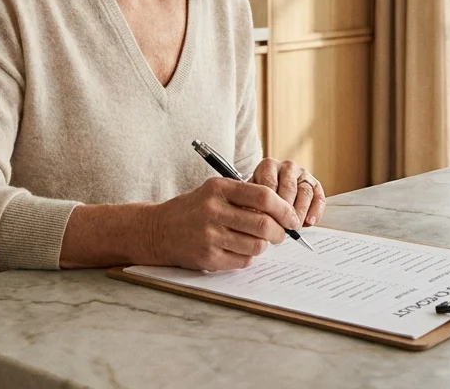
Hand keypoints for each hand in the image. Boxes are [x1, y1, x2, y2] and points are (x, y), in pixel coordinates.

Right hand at [145, 177, 300, 270]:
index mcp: (219, 189)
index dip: (284, 209)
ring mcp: (209, 235)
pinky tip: (239, 250)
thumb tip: (282, 211)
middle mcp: (213, 210)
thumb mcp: (214, 191)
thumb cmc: (192, 210)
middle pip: (263, 224)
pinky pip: (242, 260)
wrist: (157, 230)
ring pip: (256, 245)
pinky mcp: (207, 257)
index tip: (292, 218)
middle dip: (279, 232)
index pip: (263, 196)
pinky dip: (247, 257)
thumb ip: (244, 196)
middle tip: (281, 235)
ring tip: (257, 241)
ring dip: (263, 246)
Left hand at [250, 158, 325, 227]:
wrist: (269, 197)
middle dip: (286, 211)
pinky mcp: (315, 184)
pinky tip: (309, 222)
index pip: (270, 184)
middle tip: (283, 226)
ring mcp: (303, 174)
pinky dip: (315, 211)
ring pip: (305, 193)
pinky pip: (318, 197)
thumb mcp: (252, 198)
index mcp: (268, 166)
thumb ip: (255, 204)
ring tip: (295, 226)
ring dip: (300, 212)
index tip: (269, 221)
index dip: (270, 205)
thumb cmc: (259, 198)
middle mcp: (287, 167)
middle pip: (289, 189)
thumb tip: (260, 217)